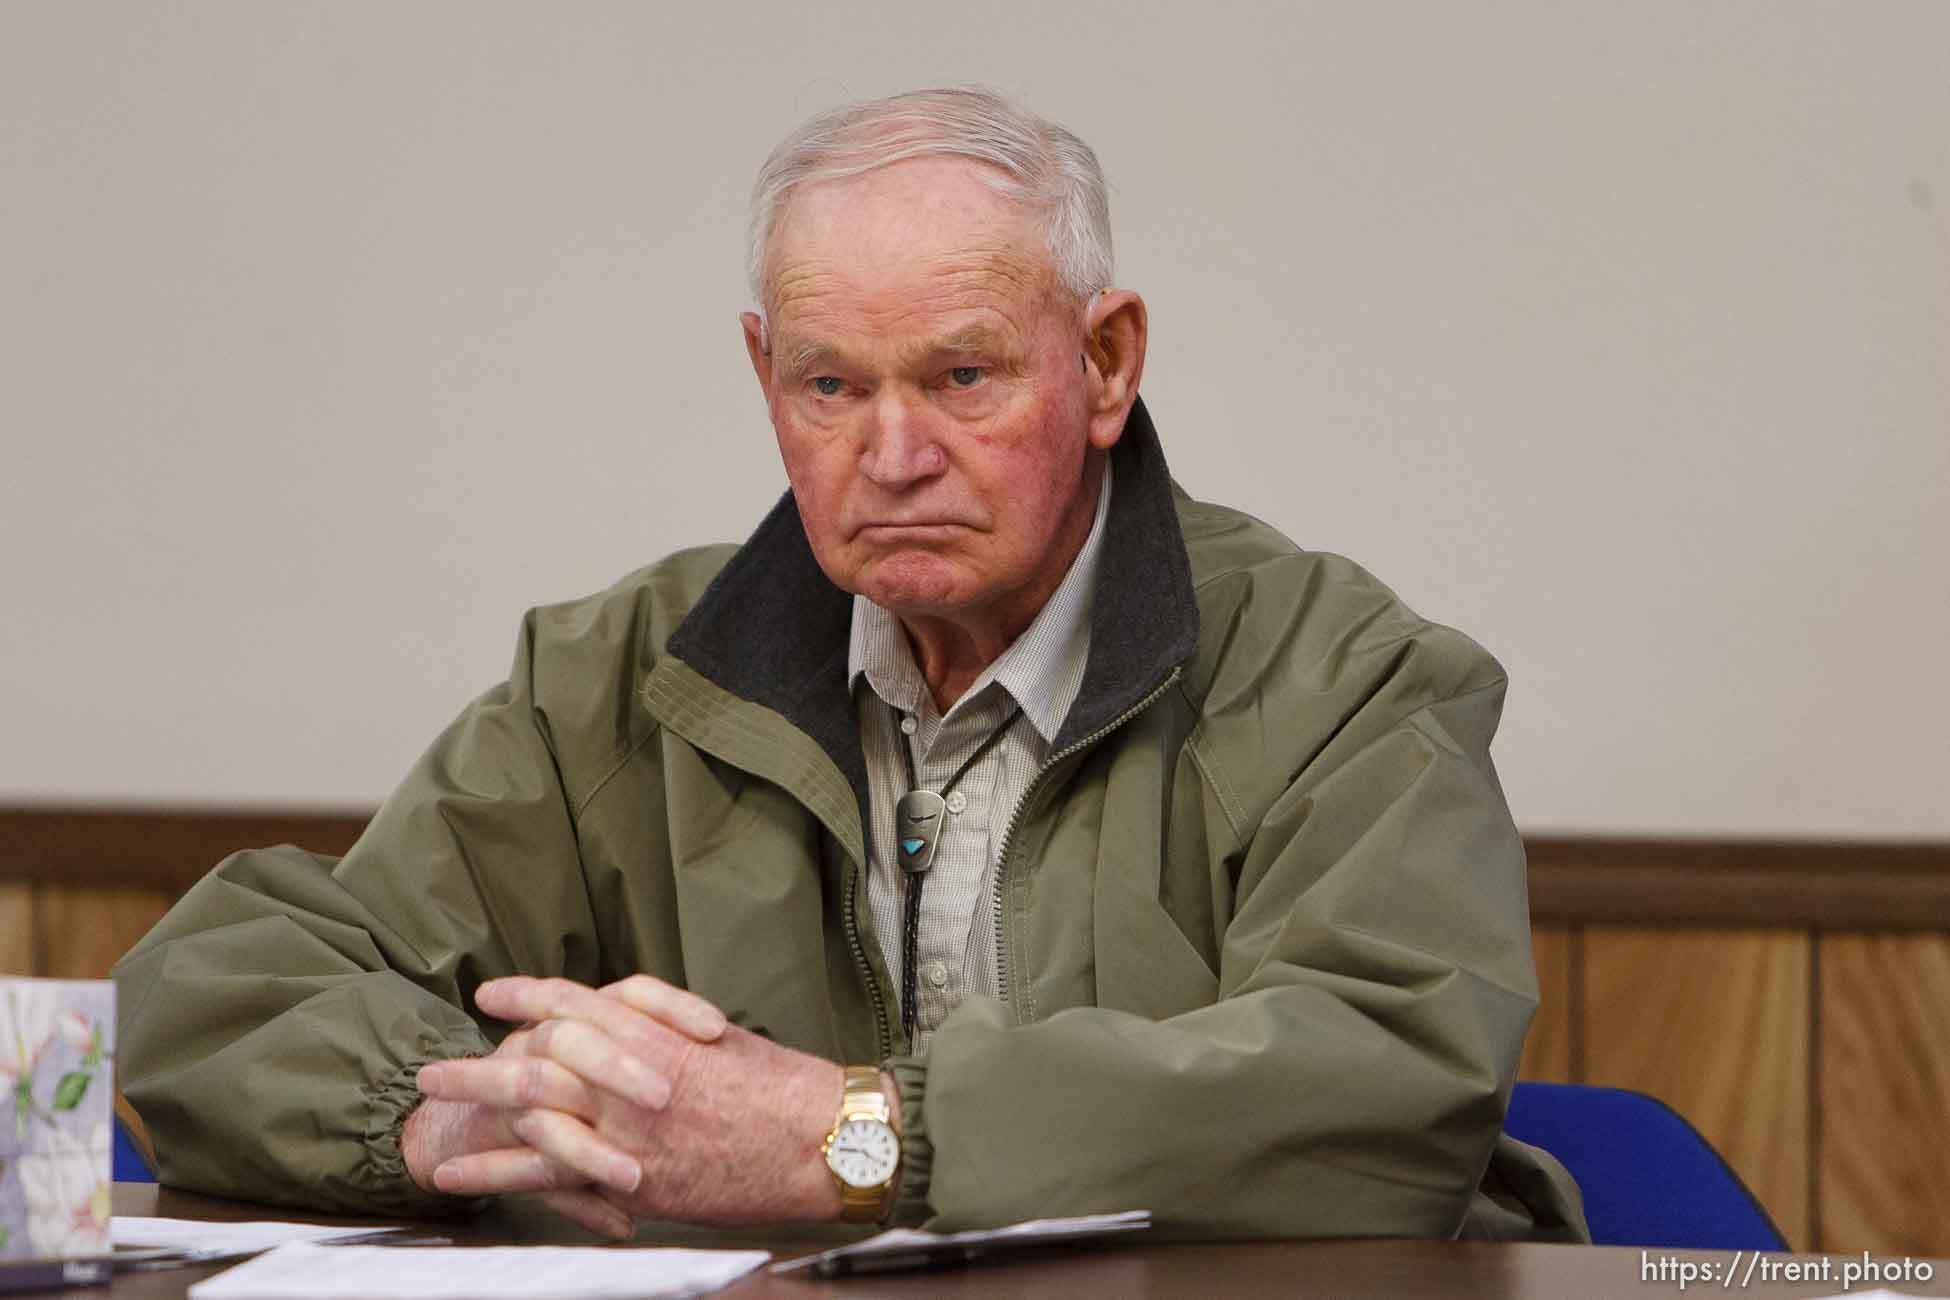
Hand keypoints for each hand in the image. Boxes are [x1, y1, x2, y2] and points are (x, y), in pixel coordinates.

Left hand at [415, 975, 856, 1230]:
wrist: (822, 1140)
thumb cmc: (785, 1090)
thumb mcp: (722, 1041)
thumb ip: (666, 1030)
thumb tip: (628, 1025)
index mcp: (655, 1033)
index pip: (574, 1001)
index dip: (527, 994)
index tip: (493, 993)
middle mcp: (631, 1074)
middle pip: (535, 1053)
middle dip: (480, 1059)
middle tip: (433, 1066)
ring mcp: (627, 1127)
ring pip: (529, 1106)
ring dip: (471, 1104)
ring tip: (427, 1106)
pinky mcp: (632, 1178)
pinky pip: (546, 1173)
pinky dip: (494, 1170)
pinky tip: (454, 1174)